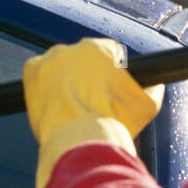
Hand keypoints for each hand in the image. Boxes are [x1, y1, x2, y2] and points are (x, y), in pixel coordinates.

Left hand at [22, 38, 164, 187]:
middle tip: (85, 99)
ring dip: (62, 78)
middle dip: (84, 75)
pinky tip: (48, 98)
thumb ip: (153, 89)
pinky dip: (39, 81)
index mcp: (103, 50)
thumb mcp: (147, 106)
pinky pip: (35, 70)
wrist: (80, 139)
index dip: (108, 71)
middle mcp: (76, 48)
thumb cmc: (114, 124)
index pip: (108, 52)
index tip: (105, 89)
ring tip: (66, 103)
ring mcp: (52, 58)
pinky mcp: (32, 71)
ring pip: (58, 64)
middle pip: (81, 58)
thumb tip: (155, 84)